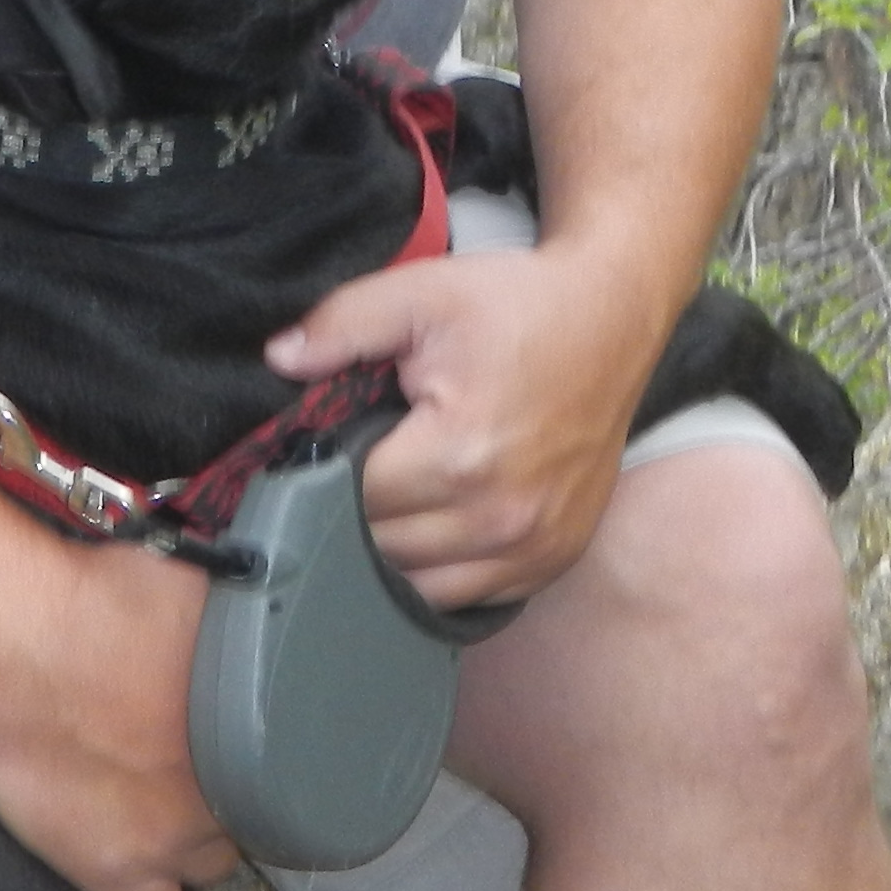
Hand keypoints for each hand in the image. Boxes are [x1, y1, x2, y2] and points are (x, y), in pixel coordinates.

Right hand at [0, 536, 234, 890]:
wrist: (21, 644)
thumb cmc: (103, 599)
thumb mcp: (201, 588)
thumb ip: (240, 622)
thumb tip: (264, 613)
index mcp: (256, 730)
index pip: (288, 774)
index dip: (256, 758)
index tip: (230, 742)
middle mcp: (224, 793)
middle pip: (245, 818)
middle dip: (223, 797)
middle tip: (186, 766)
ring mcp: (168, 840)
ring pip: (203, 867)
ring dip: (187, 841)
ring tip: (154, 807)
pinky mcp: (108, 868)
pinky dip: (143, 883)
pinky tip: (126, 852)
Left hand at [268, 244, 668, 616]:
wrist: (612, 319)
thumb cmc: (519, 306)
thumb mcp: (422, 294)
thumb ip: (341, 325)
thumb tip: (279, 358)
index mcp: (459, 456)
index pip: (347, 499)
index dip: (319, 472)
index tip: (318, 446)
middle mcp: (499, 518)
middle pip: (377, 551)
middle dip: (351, 512)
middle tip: (353, 464)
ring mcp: (533, 548)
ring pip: (419, 588)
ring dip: (390, 553)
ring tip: (390, 496)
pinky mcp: (554, 559)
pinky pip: (472, 597)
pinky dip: (441, 573)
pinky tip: (432, 526)